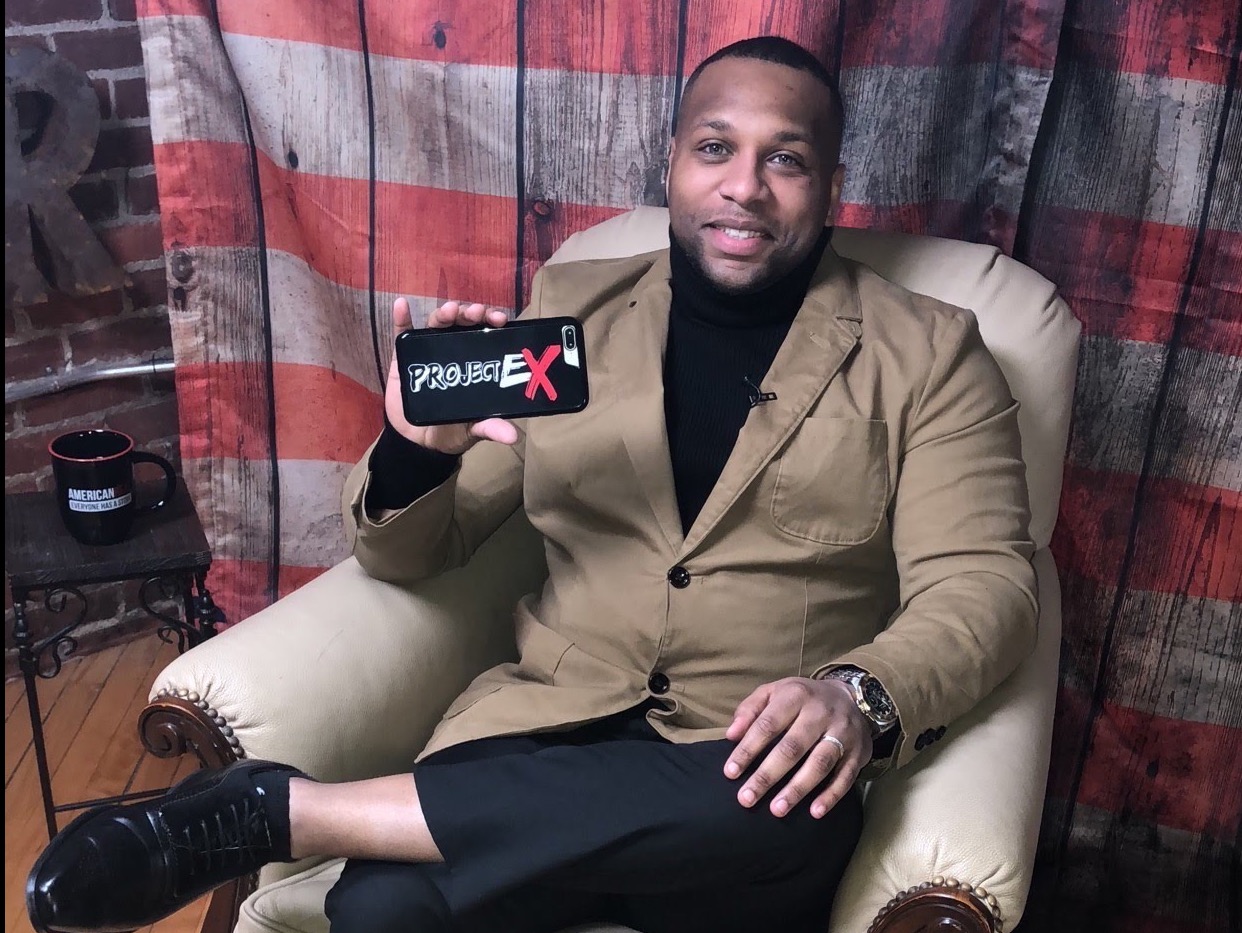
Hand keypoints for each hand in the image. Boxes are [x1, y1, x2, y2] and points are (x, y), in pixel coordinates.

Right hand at [385, 297, 518, 453]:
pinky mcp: (404, 358)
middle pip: (462, 324)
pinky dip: (401, 318)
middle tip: (476, 312)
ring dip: (444, 313)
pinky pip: (402, 334)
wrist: (419, 443)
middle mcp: (453, 351)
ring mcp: (428, 352)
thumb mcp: (473, 429)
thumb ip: (490, 428)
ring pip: (437, 324)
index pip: (486, 334)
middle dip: (470, 313)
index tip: (499, 319)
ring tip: (450, 310)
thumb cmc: (451, 430)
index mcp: (473, 361)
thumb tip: (513, 437)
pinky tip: (402, 304)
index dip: (492, 322)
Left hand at [724, 677, 872, 818]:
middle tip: (747, 799)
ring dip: (797, 789)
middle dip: (767, 776)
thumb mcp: (774, 692)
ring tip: (777, 810)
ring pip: (819, 763)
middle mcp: (820, 713)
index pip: (768, 724)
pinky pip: (845, 776)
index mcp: (795, 695)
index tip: (730, 773)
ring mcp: (843, 733)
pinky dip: (831, 796)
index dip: (748, 749)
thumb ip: (749, 710)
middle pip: (792, 747)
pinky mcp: (858, 752)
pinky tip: (815, 812)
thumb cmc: (802, 699)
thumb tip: (730, 735)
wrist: (851, 697)